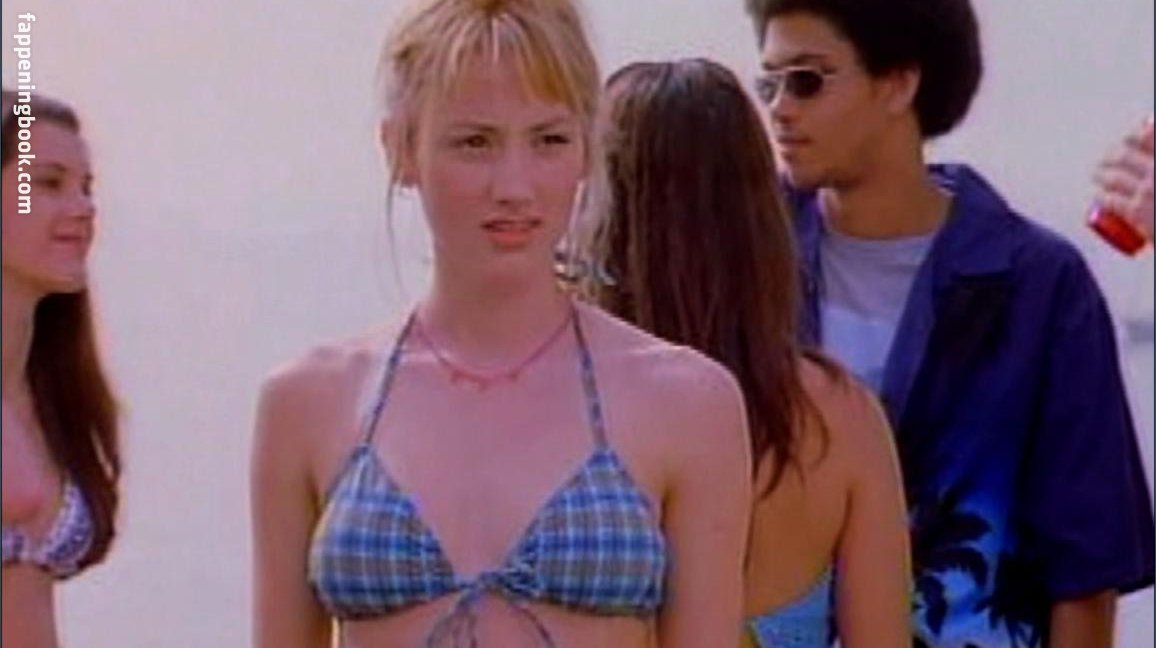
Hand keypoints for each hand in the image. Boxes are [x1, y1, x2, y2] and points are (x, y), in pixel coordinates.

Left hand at [1092, 117, 1154, 238]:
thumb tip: (1151, 137)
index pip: (1148, 136)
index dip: (1134, 136)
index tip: (1128, 138)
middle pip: (1125, 156)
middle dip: (1111, 156)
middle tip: (1106, 160)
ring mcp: (1148, 190)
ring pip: (1114, 177)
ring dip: (1101, 174)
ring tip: (1098, 175)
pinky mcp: (1138, 211)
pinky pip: (1111, 200)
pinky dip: (1102, 196)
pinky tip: (1098, 195)